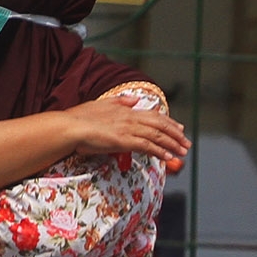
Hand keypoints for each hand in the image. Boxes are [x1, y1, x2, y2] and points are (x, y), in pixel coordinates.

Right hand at [59, 93, 189, 165]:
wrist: (70, 127)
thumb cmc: (80, 118)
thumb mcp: (102, 104)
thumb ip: (120, 102)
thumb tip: (135, 100)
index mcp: (126, 110)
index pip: (153, 116)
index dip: (169, 122)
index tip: (180, 129)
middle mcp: (130, 118)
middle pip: (159, 125)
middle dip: (175, 134)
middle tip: (187, 143)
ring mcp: (127, 129)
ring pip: (156, 135)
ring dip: (172, 144)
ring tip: (182, 152)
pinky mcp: (123, 141)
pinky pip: (146, 146)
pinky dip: (159, 151)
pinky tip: (168, 157)